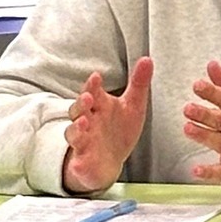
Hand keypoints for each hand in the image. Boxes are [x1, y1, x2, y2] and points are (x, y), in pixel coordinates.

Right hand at [61, 57, 153, 193]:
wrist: (110, 161)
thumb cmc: (119, 128)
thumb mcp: (133, 105)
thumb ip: (138, 83)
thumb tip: (147, 58)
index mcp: (100, 106)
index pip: (93, 91)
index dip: (93, 85)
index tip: (96, 76)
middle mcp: (88, 122)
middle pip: (78, 110)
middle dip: (81, 103)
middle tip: (88, 98)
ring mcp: (83, 142)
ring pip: (73, 134)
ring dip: (75, 129)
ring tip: (82, 123)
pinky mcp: (82, 162)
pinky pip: (77, 163)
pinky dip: (77, 163)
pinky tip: (79, 163)